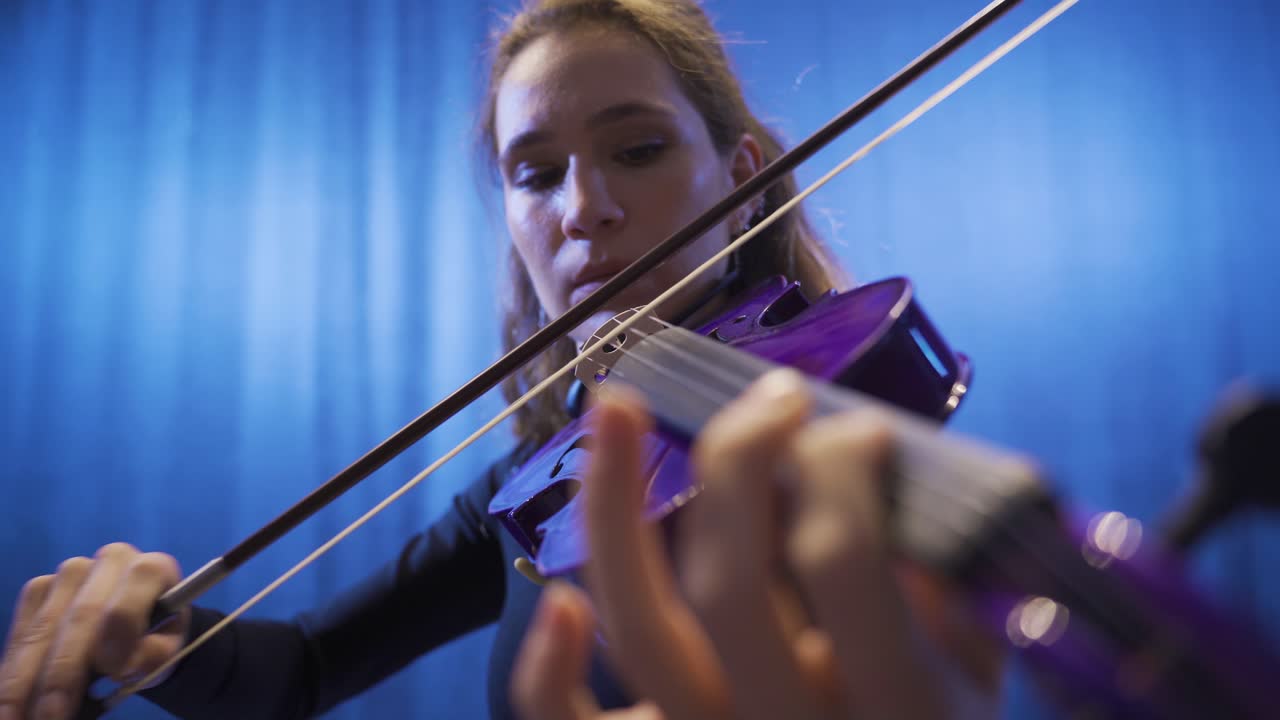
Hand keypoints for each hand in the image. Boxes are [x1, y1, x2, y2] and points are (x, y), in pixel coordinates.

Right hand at [0, 544, 187, 719]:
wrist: (137, 626)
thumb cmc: (155, 637)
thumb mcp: (167, 650)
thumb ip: (154, 655)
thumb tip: (122, 667)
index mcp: (152, 569)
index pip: (133, 595)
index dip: (122, 634)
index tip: (115, 673)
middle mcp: (109, 561)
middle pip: (81, 617)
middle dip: (63, 675)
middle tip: (53, 716)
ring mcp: (70, 573)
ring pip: (43, 628)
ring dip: (26, 679)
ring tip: (19, 718)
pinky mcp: (39, 588)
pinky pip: (21, 631)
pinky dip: (14, 671)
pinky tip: (11, 702)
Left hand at [512, 369, 1001, 719]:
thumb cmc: (940, 713)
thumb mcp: (984, 668)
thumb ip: (953, 600)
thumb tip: (888, 503)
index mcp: (900, 707)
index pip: (841, 564)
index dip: (837, 471)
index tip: (859, 428)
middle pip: (725, 584)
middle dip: (738, 464)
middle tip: (778, 401)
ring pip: (638, 630)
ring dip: (614, 507)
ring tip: (618, 405)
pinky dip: (549, 670)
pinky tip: (562, 601)